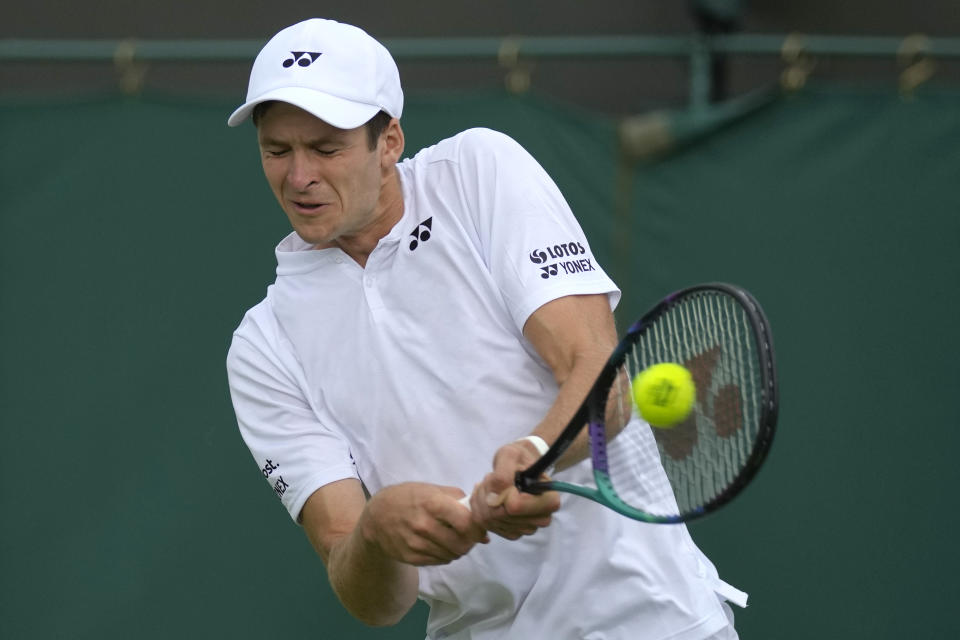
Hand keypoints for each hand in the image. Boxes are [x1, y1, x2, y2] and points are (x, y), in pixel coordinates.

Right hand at [360, 482, 488, 565]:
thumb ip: (460, 501)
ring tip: (452, 538)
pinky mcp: (411, 558)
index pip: (466, 523)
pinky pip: (440, 561)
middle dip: (470, 541)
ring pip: (452, 555)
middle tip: (467, 535)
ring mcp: (417, 544)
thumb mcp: (432, 489)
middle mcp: (424, 526)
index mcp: (432, 504)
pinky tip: (439, 544)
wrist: (375, 516)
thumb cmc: (408, 497)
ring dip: (458, 549)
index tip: (478, 527)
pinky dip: (445, 554)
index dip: (477, 528)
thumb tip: (481, 523)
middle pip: (462, 544)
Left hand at [468, 440, 559, 539]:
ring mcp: (526, 528)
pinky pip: (486, 526)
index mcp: (549, 501)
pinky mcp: (512, 533)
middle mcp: (541, 519)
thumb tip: (493, 499)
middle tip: (491, 478)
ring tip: (489, 485)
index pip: (514, 507)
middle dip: (487, 494)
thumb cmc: (518, 459)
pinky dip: (479, 509)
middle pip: (499, 515)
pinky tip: (486, 497)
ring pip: (489, 521)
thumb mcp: (510, 456)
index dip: (501, 492)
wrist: (519, 467)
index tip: (501, 477)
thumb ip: (502, 476)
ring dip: (481, 500)